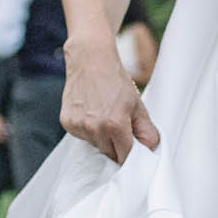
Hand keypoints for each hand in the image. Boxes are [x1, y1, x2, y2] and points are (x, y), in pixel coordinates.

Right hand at [61, 41, 160, 165]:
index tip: (132, 152)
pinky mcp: (67, 123)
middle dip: (117, 146)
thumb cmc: (114, 81)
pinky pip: (82, 136)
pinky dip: (88, 130)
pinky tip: (91, 113)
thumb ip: (146, 130)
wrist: (90, 61)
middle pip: (110, 153)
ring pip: (95, 145)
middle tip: (119, 126)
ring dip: (101, 138)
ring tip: (103, 115)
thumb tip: (150, 148)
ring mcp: (79, 126)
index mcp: (115, 125)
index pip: (124, 157)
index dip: (130, 155)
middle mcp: (94, 128)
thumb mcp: (136, 104)